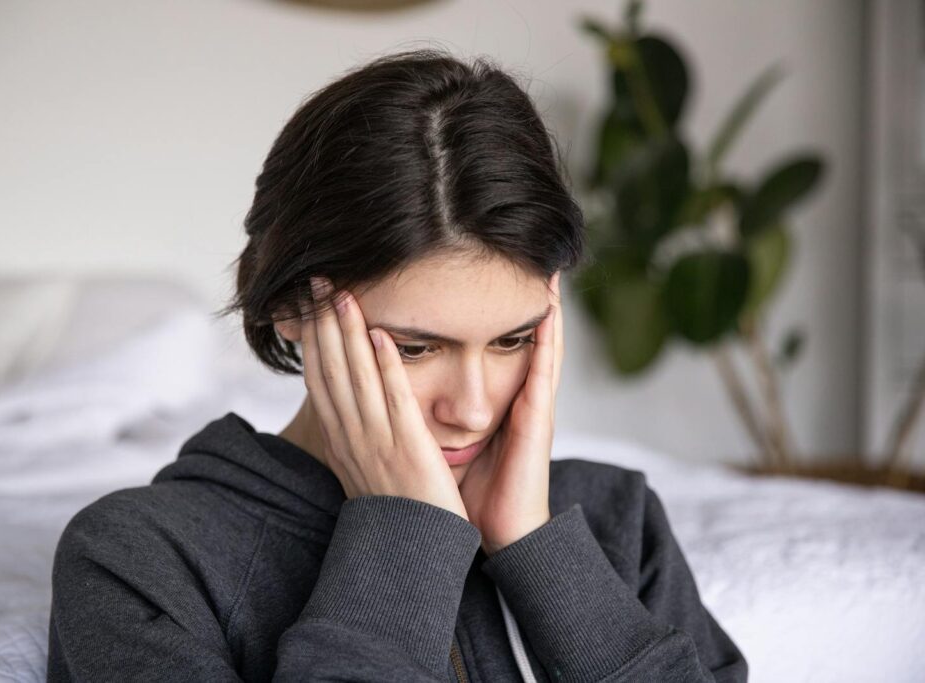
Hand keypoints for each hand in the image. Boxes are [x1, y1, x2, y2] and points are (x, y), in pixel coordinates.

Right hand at [300, 276, 468, 520]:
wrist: (411, 553)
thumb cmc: (394, 509)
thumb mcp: (363, 468)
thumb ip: (355, 434)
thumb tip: (345, 407)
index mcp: (341, 440)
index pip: (319, 379)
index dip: (312, 339)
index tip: (308, 305)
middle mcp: (351, 437)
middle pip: (330, 370)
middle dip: (323, 323)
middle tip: (317, 281)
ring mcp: (377, 442)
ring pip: (357, 378)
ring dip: (348, 333)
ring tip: (345, 294)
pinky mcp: (408, 449)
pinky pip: (394, 401)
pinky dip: (385, 367)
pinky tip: (380, 336)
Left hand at [457, 271, 563, 554]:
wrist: (500, 532)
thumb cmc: (472, 493)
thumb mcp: (445, 444)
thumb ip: (429, 418)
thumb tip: (392, 398)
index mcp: (492, 402)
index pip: (488, 346)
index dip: (489, 313)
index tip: (480, 276)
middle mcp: (515, 398)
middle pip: (518, 337)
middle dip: (520, 300)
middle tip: (521, 257)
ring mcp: (530, 405)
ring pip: (540, 345)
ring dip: (545, 308)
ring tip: (547, 270)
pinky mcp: (538, 418)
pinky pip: (545, 371)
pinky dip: (548, 340)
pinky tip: (550, 311)